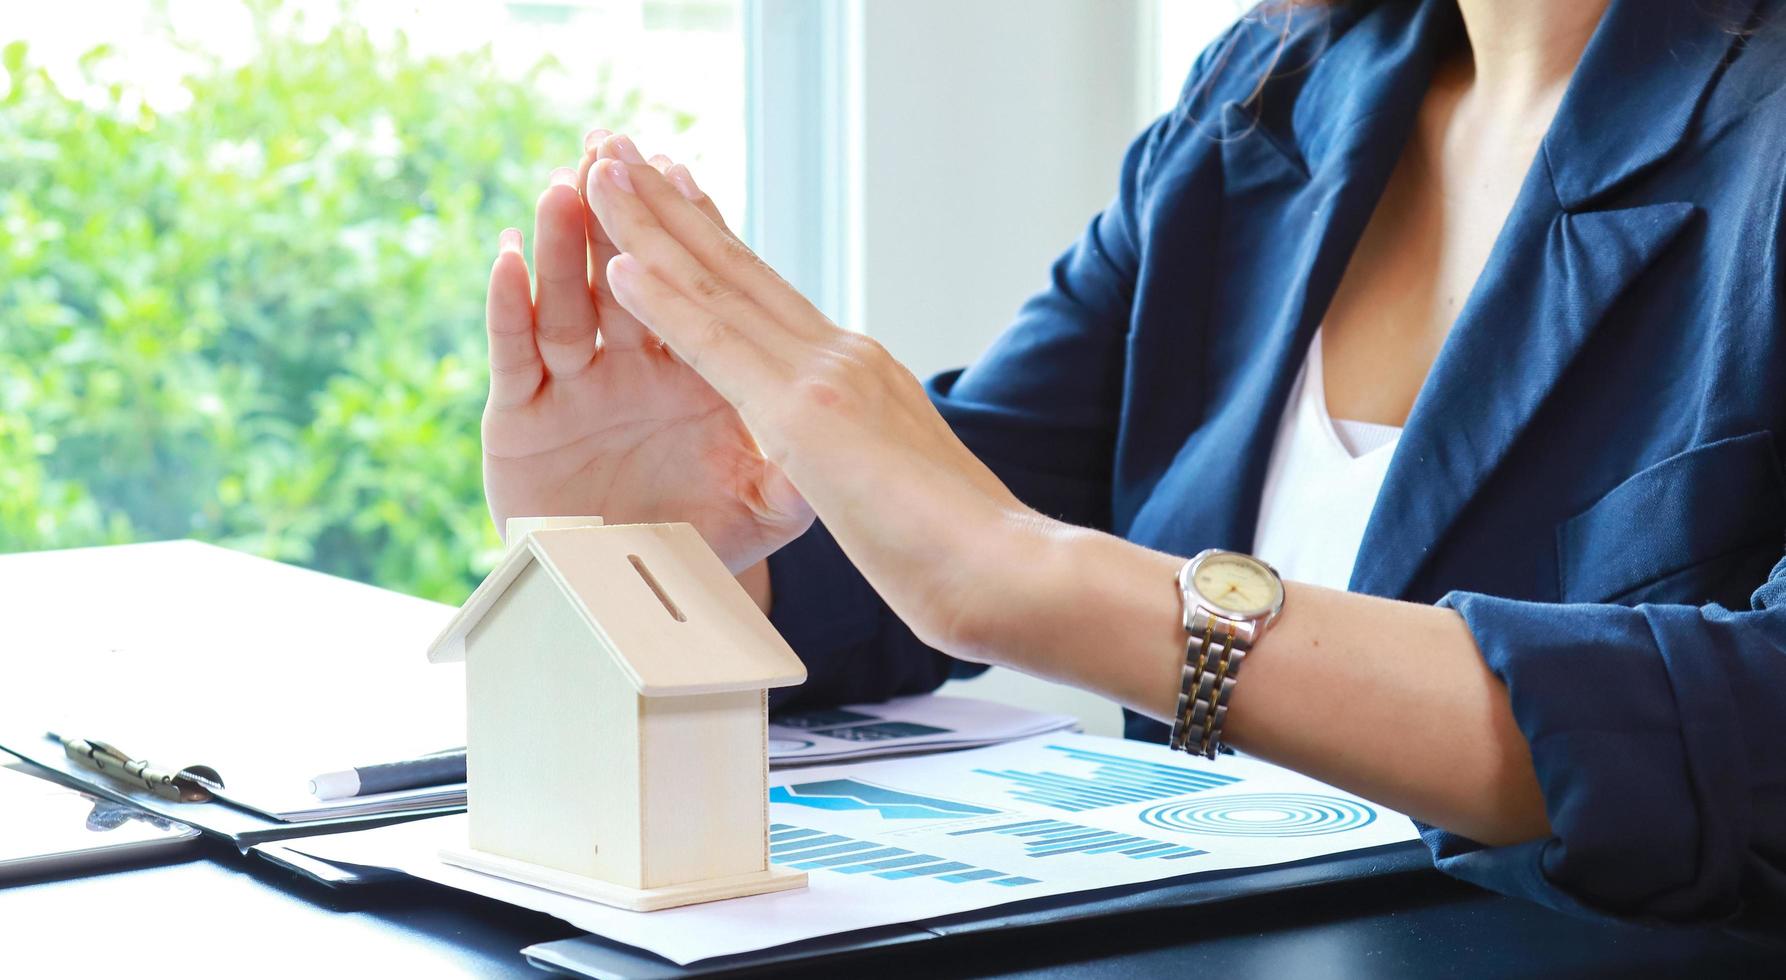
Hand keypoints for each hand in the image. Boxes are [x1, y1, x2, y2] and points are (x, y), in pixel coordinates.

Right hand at [480, 132, 811, 574]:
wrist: (629, 600)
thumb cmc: (694, 544)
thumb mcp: (764, 511)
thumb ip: (801, 470)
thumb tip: (846, 434)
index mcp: (694, 373)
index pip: (695, 290)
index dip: (686, 231)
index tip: (679, 171)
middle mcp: (629, 366)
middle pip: (624, 275)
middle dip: (618, 211)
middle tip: (608, 145)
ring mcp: (572, 386)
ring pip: (567, 300)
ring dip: (565, 243)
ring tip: (566, 187)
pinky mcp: (520, 416)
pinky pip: (514, 351)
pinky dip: (510, 305)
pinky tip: (509, 258)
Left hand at [585, 138, 1062, 659]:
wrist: (1008, 572)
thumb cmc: (964, 554)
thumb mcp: (904, 489)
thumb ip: (872, 460)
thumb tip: (868, 468)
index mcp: (863, 377)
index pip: (772, 301)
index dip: (718, 247)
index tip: (680, 200)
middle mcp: (844, 358)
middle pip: (739, 271)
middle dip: (674, 209)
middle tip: (620, 151)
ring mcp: (827, 377)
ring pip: (719, 287)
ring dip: (652, 227)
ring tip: (601, 170)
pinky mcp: (806, 414)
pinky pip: (717, 347)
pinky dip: (665, 302)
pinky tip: (620, 265)